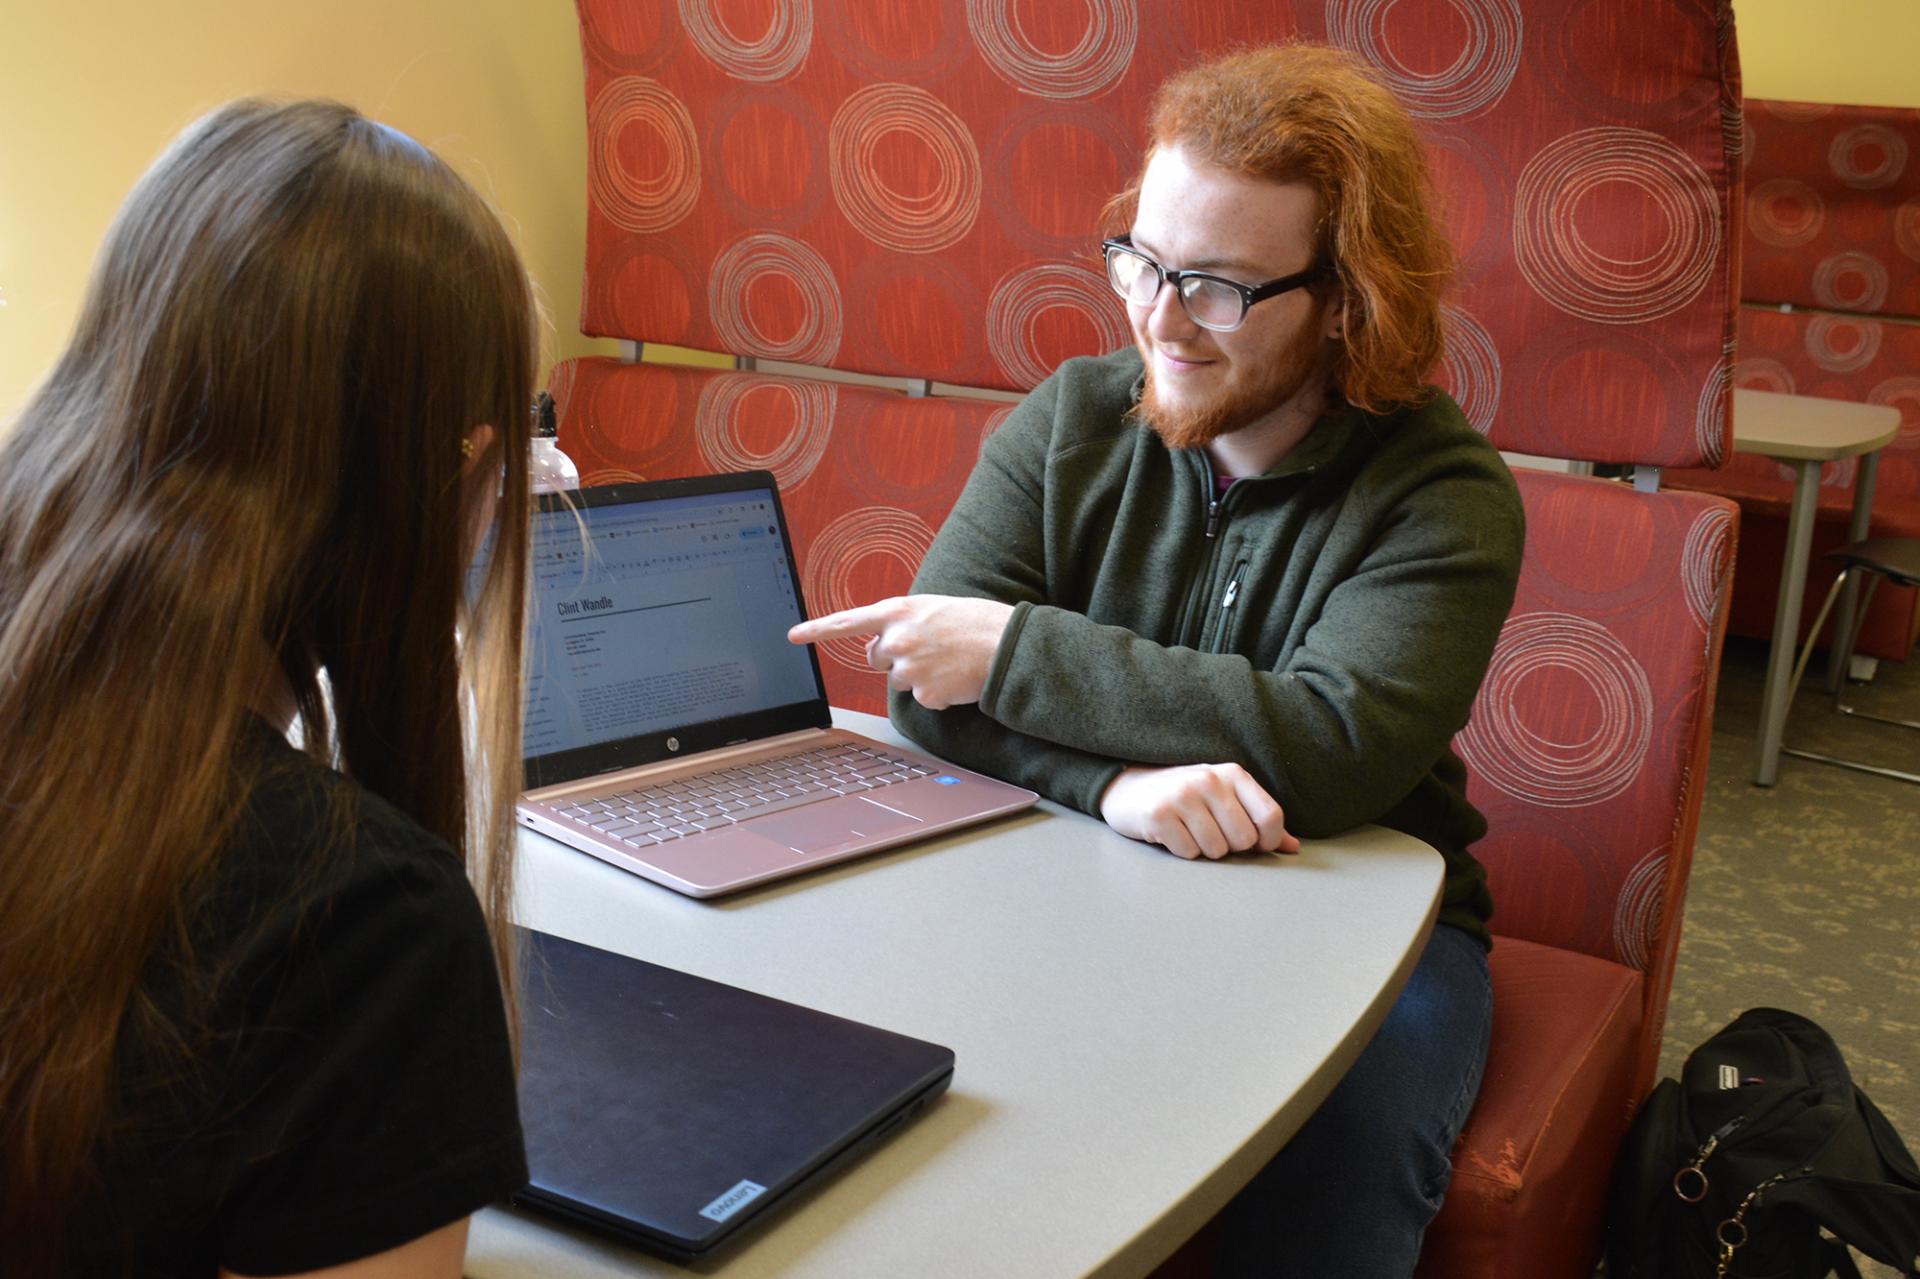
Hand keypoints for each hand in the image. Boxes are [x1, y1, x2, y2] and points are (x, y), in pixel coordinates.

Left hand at [787, 595, 1014, 709]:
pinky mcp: (925, 692)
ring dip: (919, 675)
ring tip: (948, 661)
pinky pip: (922, 698)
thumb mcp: (931, 608)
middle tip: (928, 649)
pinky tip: (956, 678)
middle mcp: (897, 638)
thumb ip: (900, 621)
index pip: (847, 622)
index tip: (792, 635)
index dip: (816, 630)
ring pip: (899, 680)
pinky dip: (938, 692)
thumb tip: (877, 646)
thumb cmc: (974, 622)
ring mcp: (909, 667)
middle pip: (876, 658)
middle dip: (894, 657)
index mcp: (897, 612)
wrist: (1008, 645)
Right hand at [1099, 764, 1300, 859]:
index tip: (1253, 844)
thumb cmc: (1184, 797)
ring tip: (1189, 831)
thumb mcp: (1224, 799)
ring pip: (1216, 850)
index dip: (1267, 841)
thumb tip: (1293, 847)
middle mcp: (1209, 780)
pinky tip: (1171, 834)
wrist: (1128, 788)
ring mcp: (1182, 796)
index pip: (1270, 817)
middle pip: (1244, 840)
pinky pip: (1189, 853)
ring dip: (1204, 850)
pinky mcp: (1159, 815)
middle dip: (1229, 846)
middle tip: (1209, 832)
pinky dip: (1182, 851)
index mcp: (1233, 774)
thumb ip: (1259, 820)